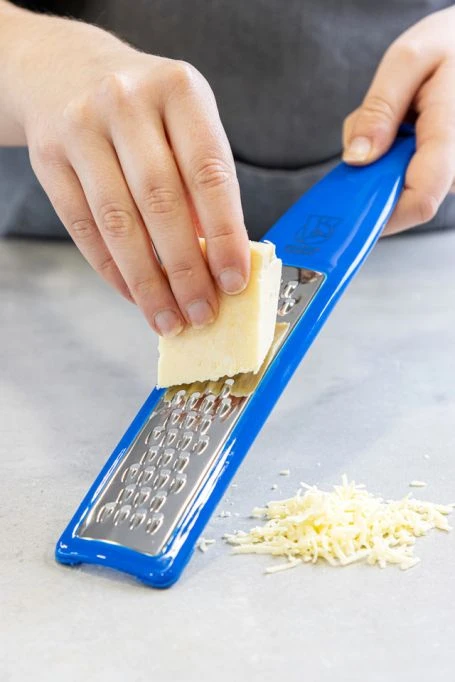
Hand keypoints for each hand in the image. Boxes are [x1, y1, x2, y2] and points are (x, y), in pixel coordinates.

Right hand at [2, 8, 249, 334]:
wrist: (64, 68)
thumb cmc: (144, 109)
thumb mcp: (184, 121)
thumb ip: (203, 180)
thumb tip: (219, 259)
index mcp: (179, 89)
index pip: (209, 173)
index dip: (224, 235)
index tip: (234, 281)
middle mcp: (126, 102)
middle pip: (161, 203)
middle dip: (185, 270)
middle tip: (202, 314)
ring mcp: (81, 127)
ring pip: (118, 222)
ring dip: (147, 282)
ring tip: (168, 318)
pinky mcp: (47, 157)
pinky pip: (83, 227)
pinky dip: (112, 270)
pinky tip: (134, 294)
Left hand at [342, 6, 454, 234]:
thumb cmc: (446, 45)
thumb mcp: (406, 61)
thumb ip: (379, 110)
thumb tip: (355, 159)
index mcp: (452, 132)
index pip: (420, 200)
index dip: (383, 214)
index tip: (350, 207)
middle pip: (406, 197)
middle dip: (376, 171)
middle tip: (376, 129)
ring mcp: (453, 168)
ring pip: (404, 184)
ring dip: (383, 159)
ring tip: (399, 117)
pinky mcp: (444, 168)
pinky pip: (409, 174)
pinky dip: (393, 154)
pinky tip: (405, 125)